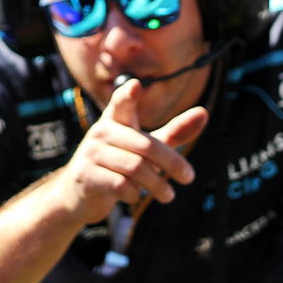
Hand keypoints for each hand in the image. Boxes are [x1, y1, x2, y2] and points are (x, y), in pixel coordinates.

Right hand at [48, 78, 207, 225]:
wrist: (78, 194)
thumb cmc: (118, 164)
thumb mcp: (146, 147)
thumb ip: (174, 132)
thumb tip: (204, 112)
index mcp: (116, 119)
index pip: (121, 102)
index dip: (128, 94)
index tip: (136, 85)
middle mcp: (101, 132)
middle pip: (145, 145)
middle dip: (172, 163)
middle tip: (189, 177)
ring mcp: (90, 153)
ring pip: (135, 167)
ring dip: (157, 184)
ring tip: (168, 195)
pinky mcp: (85, 176)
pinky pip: (120, 185)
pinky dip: (134, 194)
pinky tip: (136, 196)